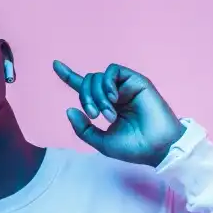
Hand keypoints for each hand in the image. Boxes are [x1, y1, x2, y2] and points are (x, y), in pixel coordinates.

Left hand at [53, 61, 185, 166]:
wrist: (157, 148)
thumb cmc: (132, 148)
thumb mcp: (100, 141)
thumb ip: (82, 128)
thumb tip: (69, 109)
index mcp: (105, 106)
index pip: (84, 88)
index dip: (68, 76)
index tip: (55, 64)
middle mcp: (113, 94)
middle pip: (87, 83)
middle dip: (85, 98)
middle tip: (94, 115)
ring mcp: (124, 87)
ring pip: (96, 77)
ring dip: (96, 96)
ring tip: (108, 113)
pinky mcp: (136, 81)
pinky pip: (112, 71)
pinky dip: (107, 83)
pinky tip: (114, 99)